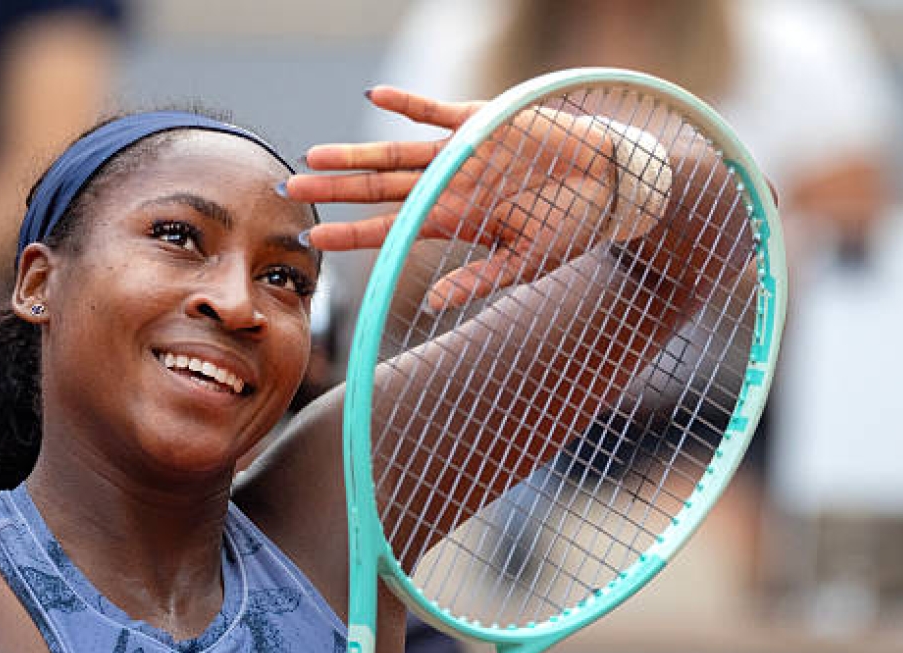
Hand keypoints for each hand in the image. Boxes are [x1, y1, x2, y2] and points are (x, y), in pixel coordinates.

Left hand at [285, 86, 616, 310]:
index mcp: (454, 222)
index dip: (352, 235)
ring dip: (356, 155)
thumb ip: (477, 281)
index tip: (314, 241)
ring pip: (396, 155)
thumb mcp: (524, 264)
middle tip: (291, 189)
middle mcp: (446, 188)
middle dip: (335, 191)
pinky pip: (437, 112)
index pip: (390, 230)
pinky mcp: (482, 122)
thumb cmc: (570, 227)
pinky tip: (375, 97)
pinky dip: (408, 104)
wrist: (611, 182)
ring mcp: (461, 154)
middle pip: (379, 190)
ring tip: (315, 154)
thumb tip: (431, 306)